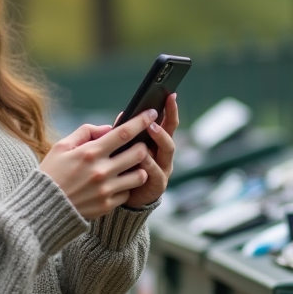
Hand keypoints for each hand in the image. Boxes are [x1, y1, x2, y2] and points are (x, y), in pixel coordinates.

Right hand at [39, 108, 160, 219]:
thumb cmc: (51, 173)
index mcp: (90, 153)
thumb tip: (109, 128)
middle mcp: (101, 171)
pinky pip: (128, 193)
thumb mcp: (62, 146)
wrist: (42, 207)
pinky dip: (126, 186)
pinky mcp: (107, 205)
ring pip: (139, 175)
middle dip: (143, 145)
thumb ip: (86, 132)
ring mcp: (106, 190)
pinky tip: (117, 183)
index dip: (141, 120)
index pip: (124, 132)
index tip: (152, 112)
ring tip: (131, 165)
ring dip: (139, 167)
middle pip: (138, 153)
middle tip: (138, 144)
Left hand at [120, 93, 178, 208]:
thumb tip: (124, 114)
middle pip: (170, 135)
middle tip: (154, 116)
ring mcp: (163, 169)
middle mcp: (163, 155)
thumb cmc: (121, 169)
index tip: (171, 95)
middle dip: (166, 122)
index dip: (170, 109)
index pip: (166, 123)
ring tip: (150, 129)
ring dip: (159, 139)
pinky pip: (156, 173)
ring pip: (167, 151)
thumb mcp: (122, 148)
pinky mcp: (157, 185)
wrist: (122, 198)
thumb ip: (124, 133)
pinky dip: (149, 164)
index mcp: (156, 143)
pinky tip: (142, 157)